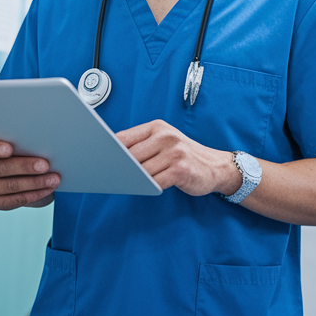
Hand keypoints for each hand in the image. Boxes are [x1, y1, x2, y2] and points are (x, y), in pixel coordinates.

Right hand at [0, 138, 59, 210]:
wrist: (16, 171)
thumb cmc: (15, 149)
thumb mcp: (13, 141)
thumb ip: (17, 141)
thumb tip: (38, 140)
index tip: (9, 149)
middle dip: (24, 166)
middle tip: (45, 165)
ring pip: (9, 186)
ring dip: (35, 182)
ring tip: (54, 178)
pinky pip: (14, 200)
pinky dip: (34, 194)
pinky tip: (47, 189)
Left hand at [116, 120, 237, 196]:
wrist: (216, 166)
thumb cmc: (184, 155)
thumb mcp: (165, 142)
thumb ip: (142, 145)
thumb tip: (114, 156)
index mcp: (157, 127)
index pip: (124, 137)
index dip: (110, 150)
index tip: (99, 159)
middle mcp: (166, 137)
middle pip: (131, 156)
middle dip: (121, 168)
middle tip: (111, 176)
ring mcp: (174, 153)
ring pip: (142, 171)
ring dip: (135, 180)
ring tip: (128, 183)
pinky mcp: (180, 170)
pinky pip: (156, 182)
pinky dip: (150, 187)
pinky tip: (148, 187)